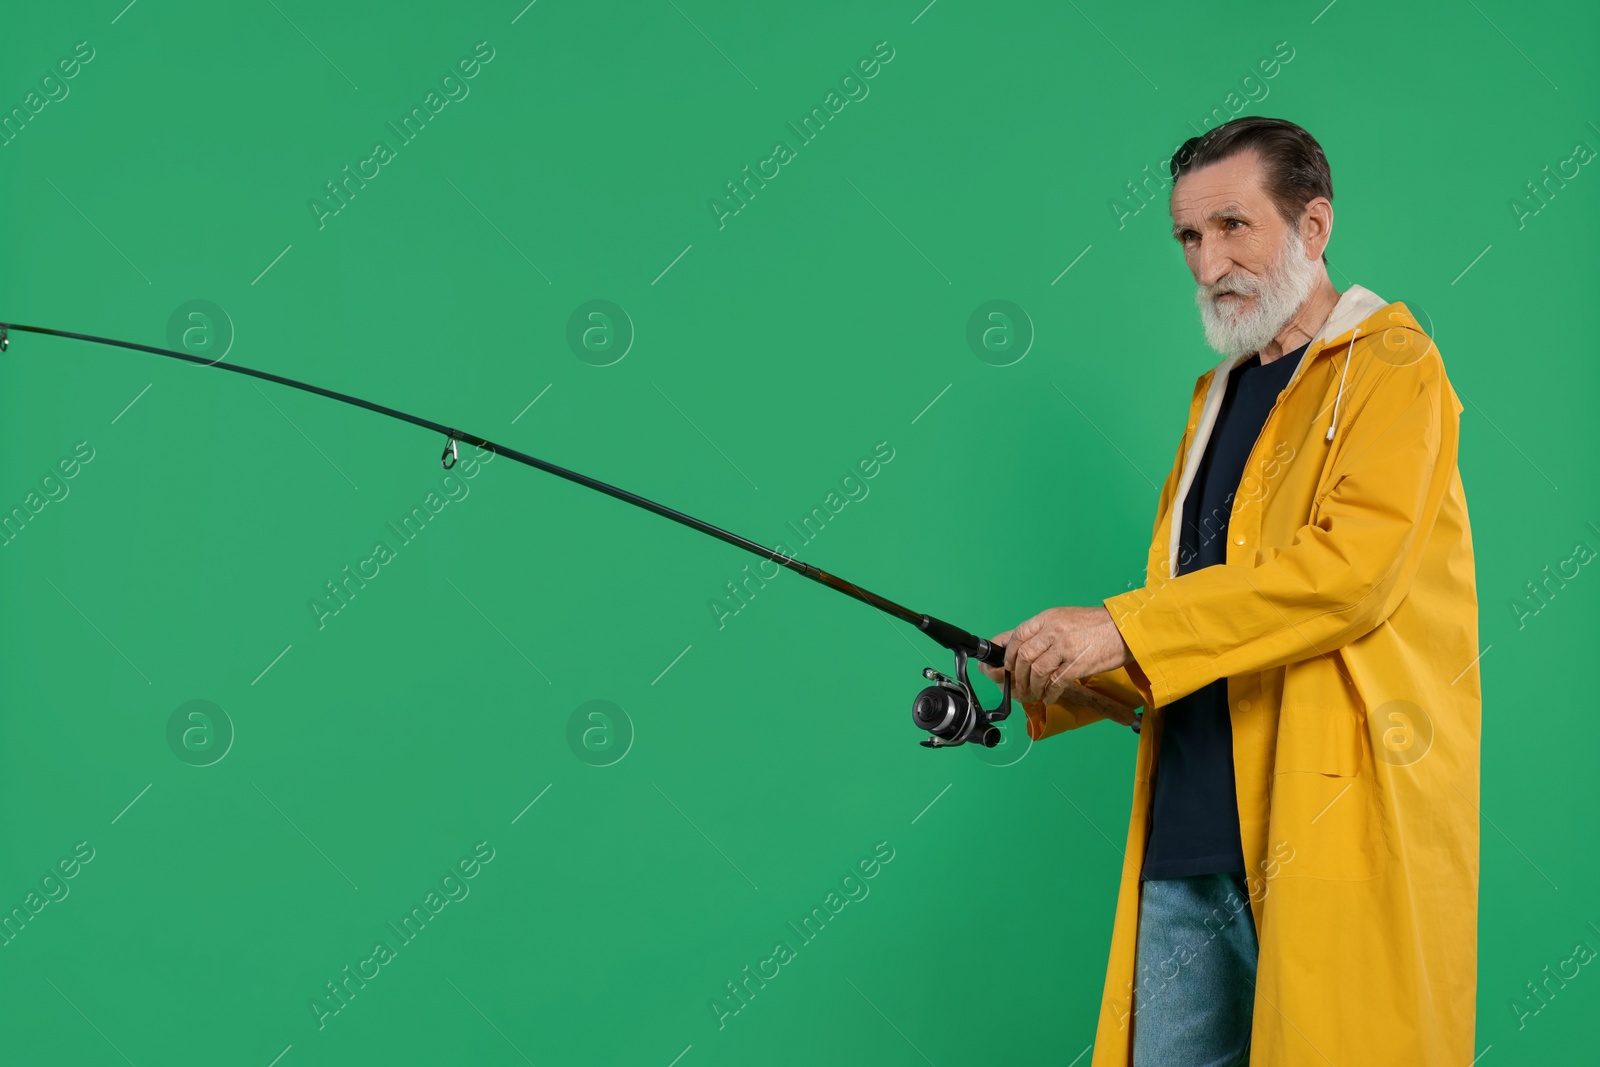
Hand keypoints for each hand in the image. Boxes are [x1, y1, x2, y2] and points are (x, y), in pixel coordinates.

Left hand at [977, 606, 1132, 704]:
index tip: (1005, 667)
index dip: (1006, 654)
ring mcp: (1065, 647)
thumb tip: (1013, 645)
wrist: (1123, 629)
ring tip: (1033, 694)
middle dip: (1016, 675)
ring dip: (1031, 687)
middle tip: (1017, 686)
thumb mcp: (1062, 619)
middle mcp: (1053, 631)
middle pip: (1023, 656)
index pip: (1017, 636)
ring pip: (1037, 671)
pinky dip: (1049, 694)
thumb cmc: (1093, 626)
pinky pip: (1056, 683)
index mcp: (1047, 618)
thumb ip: (1040, 631)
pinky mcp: (1078, 664)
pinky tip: (1049, 697)